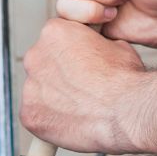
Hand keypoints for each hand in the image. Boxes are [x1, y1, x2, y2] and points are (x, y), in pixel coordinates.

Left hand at [21, 19, 145, 153]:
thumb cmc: (126, 78)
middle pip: (42, 64)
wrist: (127, 111)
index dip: (71, 53)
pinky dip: (50, 120)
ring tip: (80, 107)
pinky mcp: (29, 115)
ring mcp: (29, 88)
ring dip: (54, 97)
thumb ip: (94, 44)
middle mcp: (34, 56)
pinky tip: (72, 122)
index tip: (82, 66)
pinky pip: (36, 116)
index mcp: (53, 32)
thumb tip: (94, 50)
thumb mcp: (115, 45)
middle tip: (81, 88)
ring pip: (39, 91)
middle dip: (59, 74)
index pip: (54, 39)